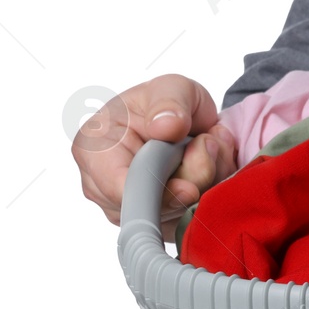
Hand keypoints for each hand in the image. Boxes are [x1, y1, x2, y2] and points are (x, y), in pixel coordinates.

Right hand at [71, 74, 237, 241]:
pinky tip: (210, 165)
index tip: (188, 188)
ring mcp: (133, 207)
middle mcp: (106, 186)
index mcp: (94, 149)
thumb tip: (166, 127)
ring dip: (209, 178)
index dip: (156, 192)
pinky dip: (214, 190)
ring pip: (180, 212)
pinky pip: (195, 218)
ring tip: (206, 145)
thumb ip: (169, 103)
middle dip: (194, 176)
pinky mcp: (161, 221)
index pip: (116, 188)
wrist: (187, 120)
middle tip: (206, 142)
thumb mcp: (172, 87)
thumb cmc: (166, 103)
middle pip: (154, 206)